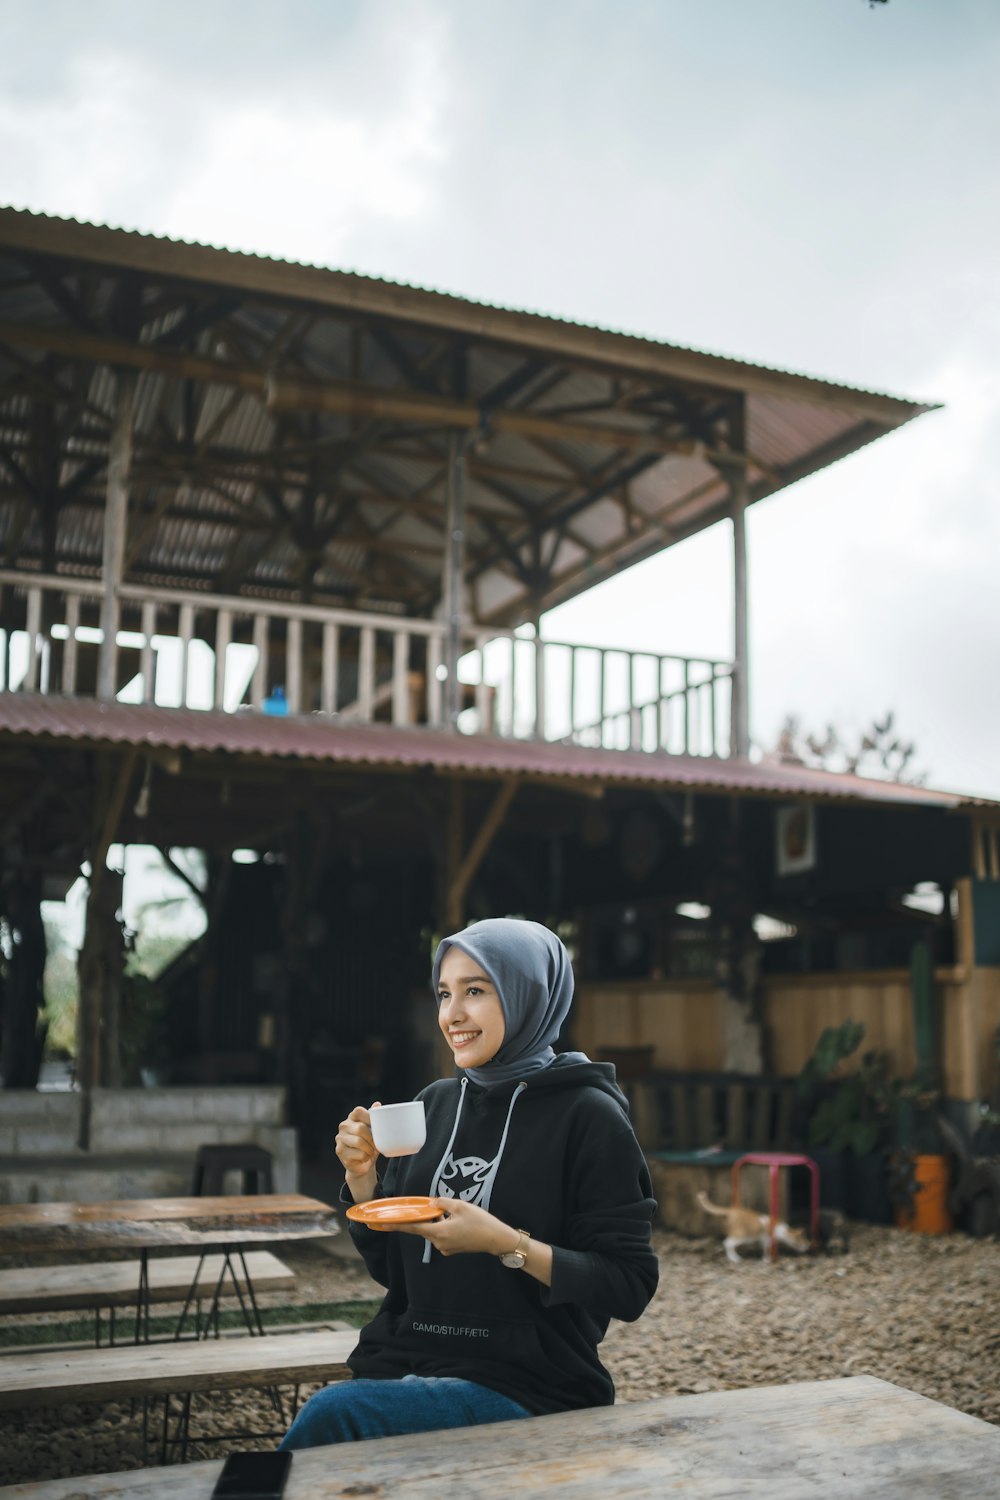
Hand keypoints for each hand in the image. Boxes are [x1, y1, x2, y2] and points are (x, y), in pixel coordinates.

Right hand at [336, 1103, 380, 1201]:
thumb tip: (377, 1104)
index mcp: (352, 1117)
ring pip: (359, 1142)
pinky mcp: (340, 1151)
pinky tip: (364, 1157)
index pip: (359, 1111)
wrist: (362, 1164)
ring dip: (370, 1149)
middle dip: (372, 1138)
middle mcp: (343, 1126)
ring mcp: (340, 1138)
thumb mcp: (374, 1131)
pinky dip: (366, 1157)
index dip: (369, 1117)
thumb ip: (375, 1118)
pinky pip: (358, 1154)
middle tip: (376, 1145)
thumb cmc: (370, 1144)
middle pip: (360, 1128)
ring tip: (371, 1152)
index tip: (377, 1127)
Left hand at [398, 1198, 517, 1257]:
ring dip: (439, 1221)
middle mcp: (439, 1243)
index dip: (396, 1226)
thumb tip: (431, 1204)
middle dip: (427, 1217)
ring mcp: (445, 1248)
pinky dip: (445, 1227)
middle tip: (441, 1209)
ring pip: (434, 1230)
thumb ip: (441, 1203)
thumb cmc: (480, 1221)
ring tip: (459, 1215)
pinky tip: (460, 1222)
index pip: (413, 1228)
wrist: (496, 1239)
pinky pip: (442, 1235)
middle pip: (425, 1228)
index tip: (382, 1225)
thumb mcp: (460, 1206)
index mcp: (439, 1232)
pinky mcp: (452, 1249)